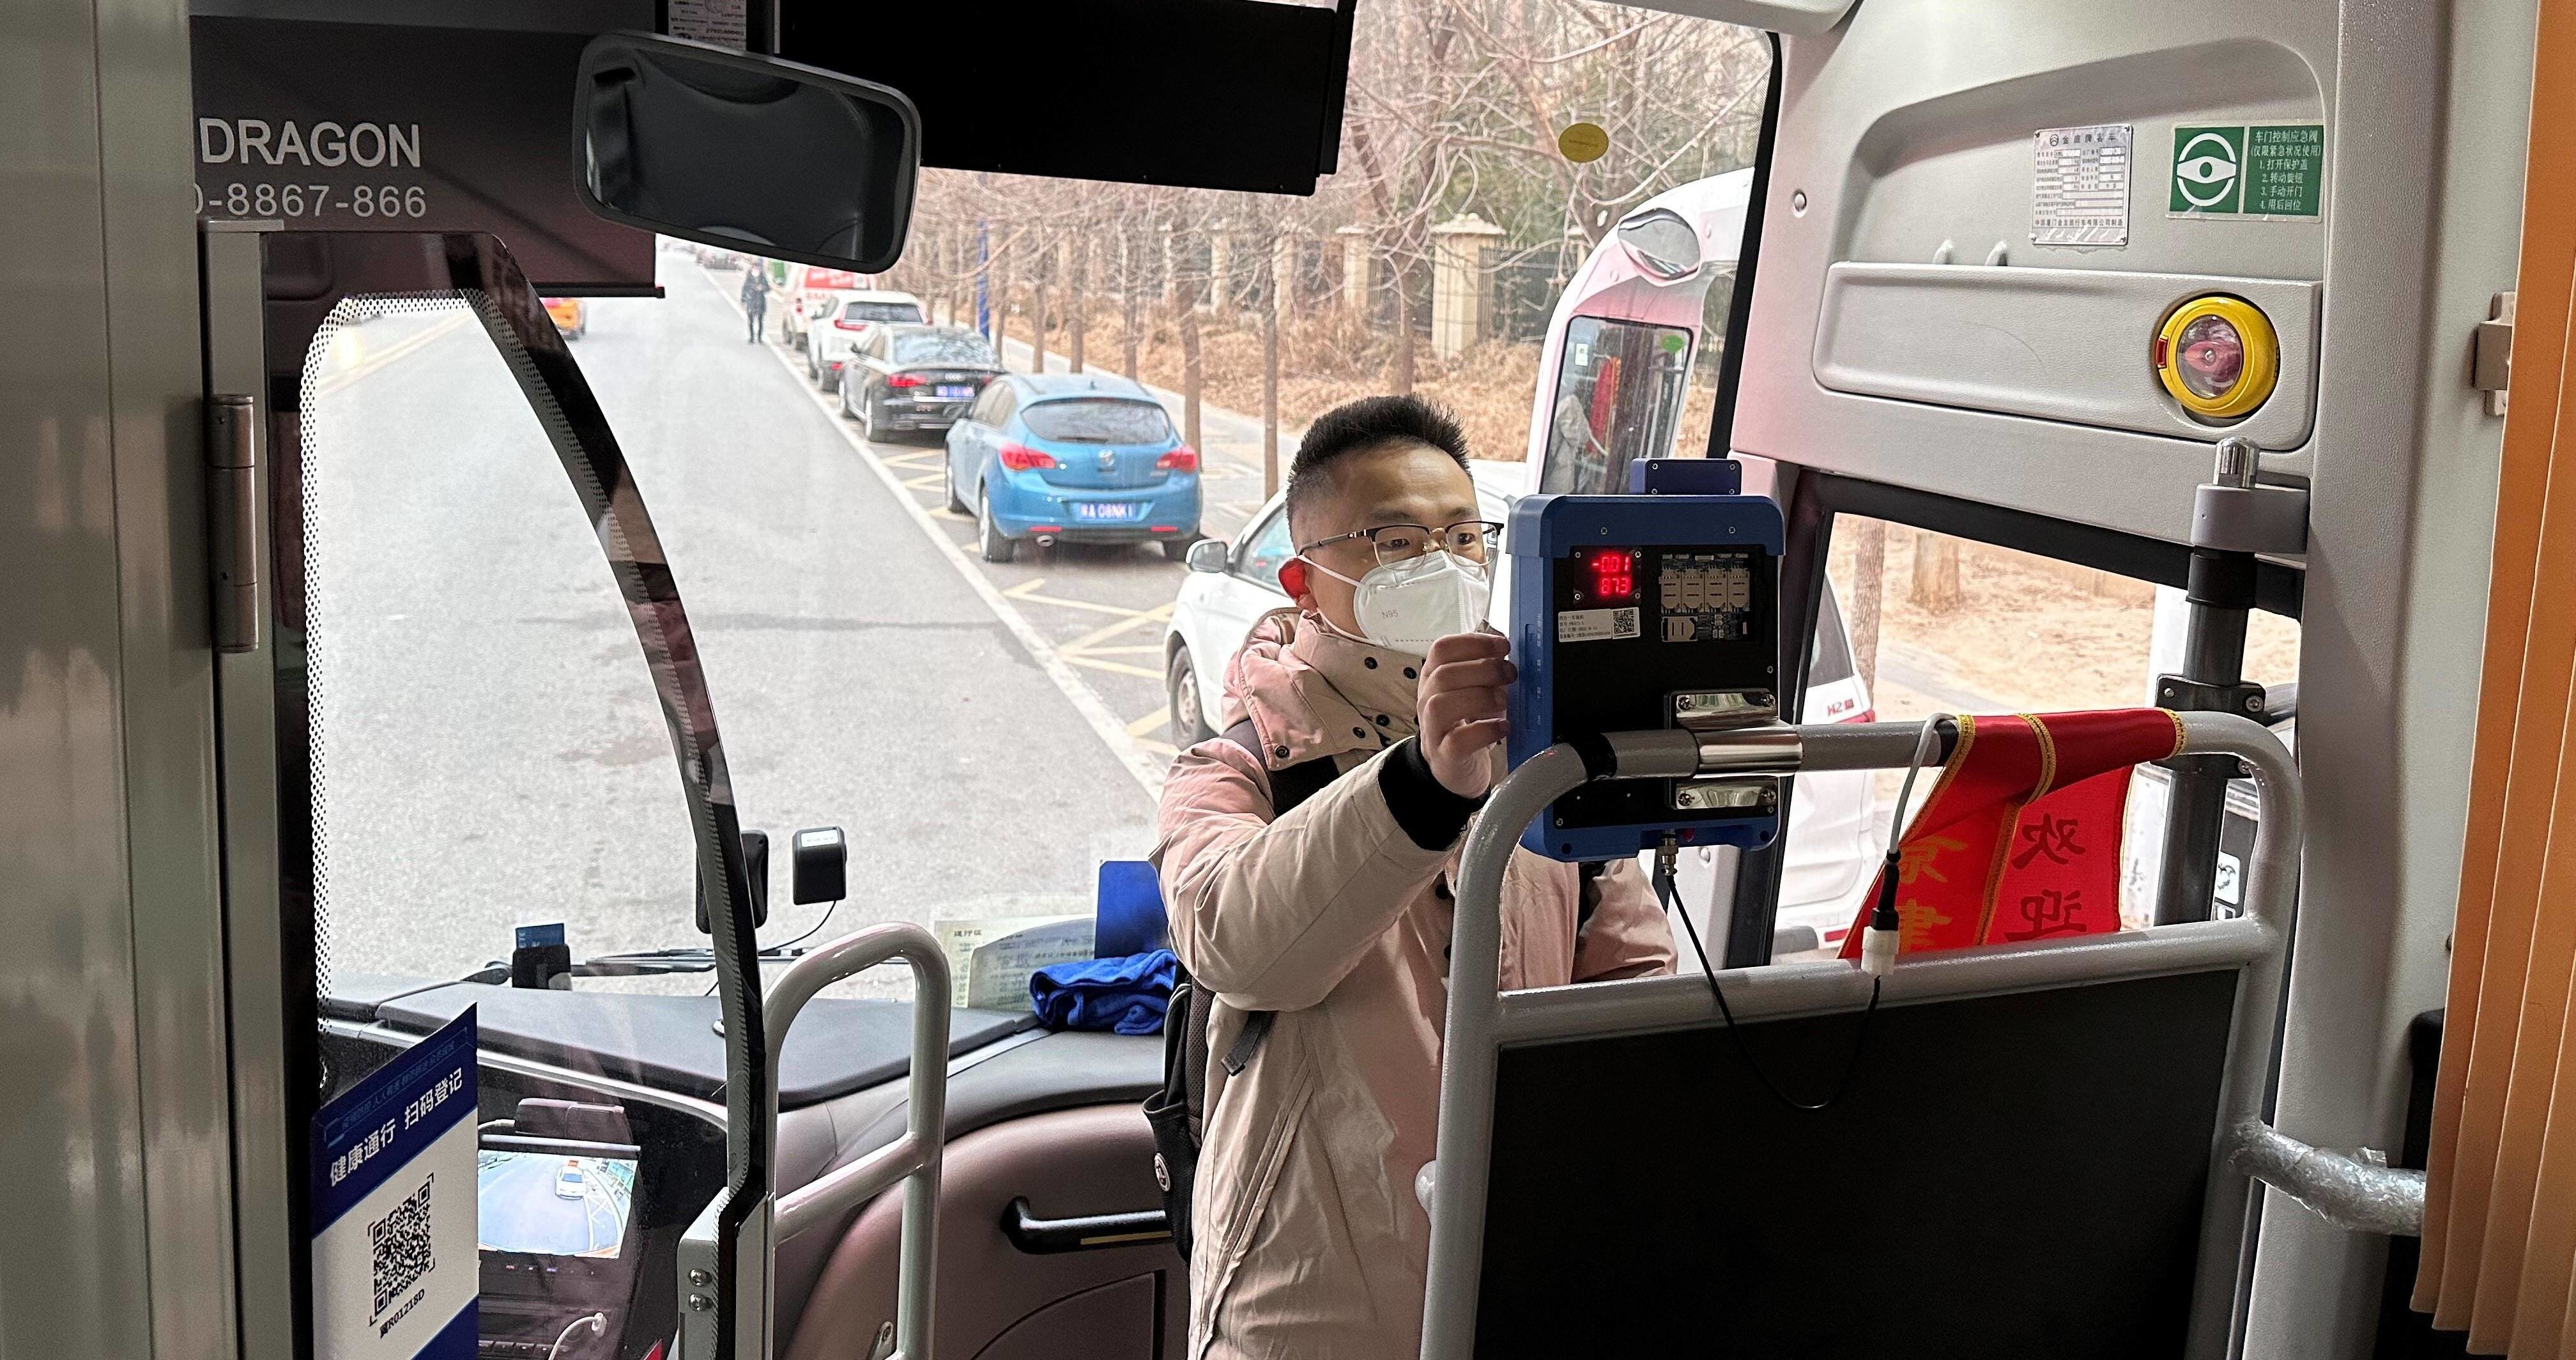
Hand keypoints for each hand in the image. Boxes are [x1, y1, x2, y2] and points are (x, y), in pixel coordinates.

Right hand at [1418, 632, 1513, 797]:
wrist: (1453, 766)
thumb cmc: (1467, 723)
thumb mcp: (1474, 691)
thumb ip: (1488, 673)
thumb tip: (1510, 657)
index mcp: (1434, 677)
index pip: (1442, 649)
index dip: (1474, 643)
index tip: (1503, 646)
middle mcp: (1428, 700)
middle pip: (1443, 674)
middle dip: (1483, 669)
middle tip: (1511, 674)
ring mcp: (1432, 729)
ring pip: (1441, 705)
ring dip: (1479, 697)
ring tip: (1504, 700)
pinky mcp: (1444, 755)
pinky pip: (1457, 741)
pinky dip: (1485, 730)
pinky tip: (1502, 727)